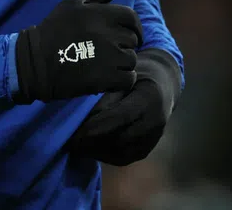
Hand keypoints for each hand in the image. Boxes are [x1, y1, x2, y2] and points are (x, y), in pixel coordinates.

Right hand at [13, 0, 143, 103]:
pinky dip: (121, 80)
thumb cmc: (55, 28)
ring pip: (131, 60)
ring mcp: (108, 57)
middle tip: (105, 50)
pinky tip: (106, 77)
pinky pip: (128, 79)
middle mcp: (107, 34)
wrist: (35, 61)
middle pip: (132, 40)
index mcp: (101, 14)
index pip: (132, 18)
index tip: (125, 34)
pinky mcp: (105, 79)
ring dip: (121, 63)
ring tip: (102, 64)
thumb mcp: (76, 2)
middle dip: (122, 45)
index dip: (133, 27)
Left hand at [66, 48, 180, 165]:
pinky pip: (122, 158)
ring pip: (119, 153)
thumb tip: (83, 115)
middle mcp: (155, 123)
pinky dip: (104, 155)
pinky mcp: (146, 150)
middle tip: (68, 141)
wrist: (163, 85)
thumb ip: (106, 94)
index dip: (94, 128)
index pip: (119, 118)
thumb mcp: (123, 75)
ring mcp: (153, 139)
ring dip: (95, 151)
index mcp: (150, 99)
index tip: (72, 132)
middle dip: (91, 142)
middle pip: (118, 139)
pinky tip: (89, 148)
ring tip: (75, 145)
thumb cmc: (138, 74)